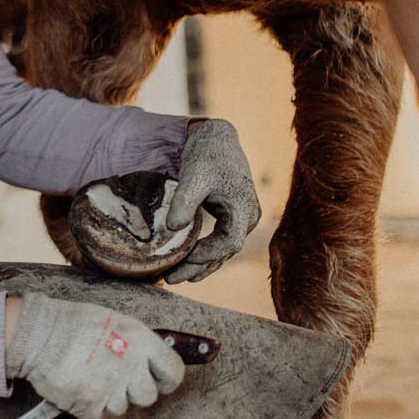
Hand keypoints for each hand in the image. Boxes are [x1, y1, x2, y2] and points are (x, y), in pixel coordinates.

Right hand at [4, 292, 185, 418]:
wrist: (39, 334)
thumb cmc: (74, 323)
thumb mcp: (115, 321)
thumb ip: (137, 342)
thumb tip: (151, 359)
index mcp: (141, 342)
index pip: (174, 372)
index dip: (166, 380)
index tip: (158, 381)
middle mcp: (131, 367)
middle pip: (148, 397)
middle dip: (133, 392)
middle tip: (115, 379)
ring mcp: (111, 388)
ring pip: (120, 408)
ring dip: (107, 399)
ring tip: (89, 377)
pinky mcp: (90, 405)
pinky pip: (96, 415)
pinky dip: (86, 405)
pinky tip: (76, 385)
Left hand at [162, 118, 261, 283]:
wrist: (216, 139)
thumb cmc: (207, 156)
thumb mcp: (194, 176)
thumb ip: (185, 201)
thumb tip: (174, 228)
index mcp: (244, 209)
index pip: (229, 242)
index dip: (207, 254)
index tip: (184, 259)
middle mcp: (247, 218)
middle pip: (224, 252)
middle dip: (198, 267)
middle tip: (171, 279)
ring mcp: (241, 219)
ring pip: (222, 250)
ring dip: (200, 265)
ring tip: (174, 277)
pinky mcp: (231, 217)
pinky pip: (219, 241)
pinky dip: (204, 253)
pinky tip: (186, 263)